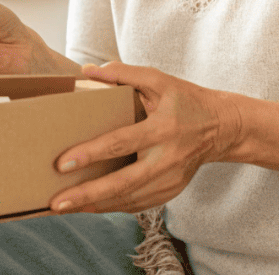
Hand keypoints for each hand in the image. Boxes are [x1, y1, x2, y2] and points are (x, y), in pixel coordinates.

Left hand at [49, 62, 241, 214]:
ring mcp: (170, 180)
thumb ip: (123, 74)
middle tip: (56, 202)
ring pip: (128, 199)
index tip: (61, 163)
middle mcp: (166, 159)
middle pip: (122, 183)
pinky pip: (137, 204)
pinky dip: (112, 207)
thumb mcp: (159, 80)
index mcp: (162, 128)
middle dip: (87, 194)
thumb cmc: (186, 100)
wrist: (221, 127)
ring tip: (64, 206)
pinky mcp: (170, 192)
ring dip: (95, 205)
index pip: (120, 143)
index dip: (90, 154)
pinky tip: (89, 206)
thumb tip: (86, 71)